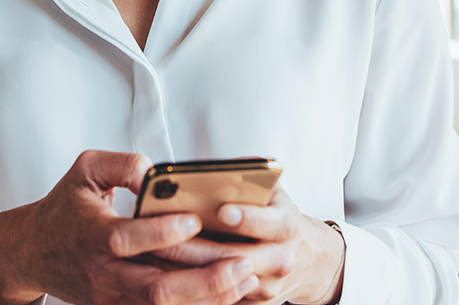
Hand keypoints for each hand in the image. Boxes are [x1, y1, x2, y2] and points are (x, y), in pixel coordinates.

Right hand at [0, 150, 259, 304]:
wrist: (33, 252)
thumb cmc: (66, 206)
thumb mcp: (85, 169)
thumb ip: (123, 164)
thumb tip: (157, 171)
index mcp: (92, 233)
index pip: (127, 239)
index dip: (162, 232)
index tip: (195, 220)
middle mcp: (102, 272)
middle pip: (154, 288)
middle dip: (203, 279)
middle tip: (241, 262)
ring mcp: (111, 297)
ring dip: (208, 297)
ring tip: (245, 279)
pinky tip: (227, 293)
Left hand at [149, 190, 344, 303]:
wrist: (308, 260)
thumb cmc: (279, 217)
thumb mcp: (275, 193)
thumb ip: (251, 178)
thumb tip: (220, 167)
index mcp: (288, 227)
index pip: (272, 223)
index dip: (248, 218)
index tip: (223, 211)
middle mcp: (280, 260)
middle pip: (235, 258)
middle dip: (196, 248)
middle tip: (162, 236)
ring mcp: (266, 287)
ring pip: (221, 283)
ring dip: (184, 270)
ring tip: (151, 253)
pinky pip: (217, 300)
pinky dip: (188, 288)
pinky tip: (160, 273)